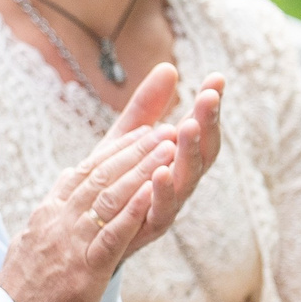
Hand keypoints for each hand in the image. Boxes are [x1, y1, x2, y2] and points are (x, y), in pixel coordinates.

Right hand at [0, 125, 175, 301]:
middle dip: (136, 150)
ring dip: (142, 170)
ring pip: (109, 197)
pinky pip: (111, 236)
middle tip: (166, 131)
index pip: (83, 172)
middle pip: (100, 176)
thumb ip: (45, 224)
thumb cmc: (19, 294)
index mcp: (46, 214)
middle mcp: (57, 221)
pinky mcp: (83, 270)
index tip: (141, 132)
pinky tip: (152, 193)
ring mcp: (70, 244)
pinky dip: (132, 212)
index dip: (115, 150)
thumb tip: (52, 207)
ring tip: (169, 150)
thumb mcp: (27, 247)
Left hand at [110, 64, 224, 256]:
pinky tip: (160, 172)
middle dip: (206, 124)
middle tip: (208, 97)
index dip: (209, 107)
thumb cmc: (111, 182)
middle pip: (202, 154)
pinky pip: (160, 212)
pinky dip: (162, 193)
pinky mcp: (147, 229)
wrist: (84, 234)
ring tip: (186, 126)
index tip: (216, 78)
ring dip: (188, 153)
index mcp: (177, 162)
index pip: (200, 130)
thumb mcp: (124, 141)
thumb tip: (168, 67)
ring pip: (186, 181)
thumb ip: (146, 108)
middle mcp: (179, 185)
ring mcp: (166, 208)